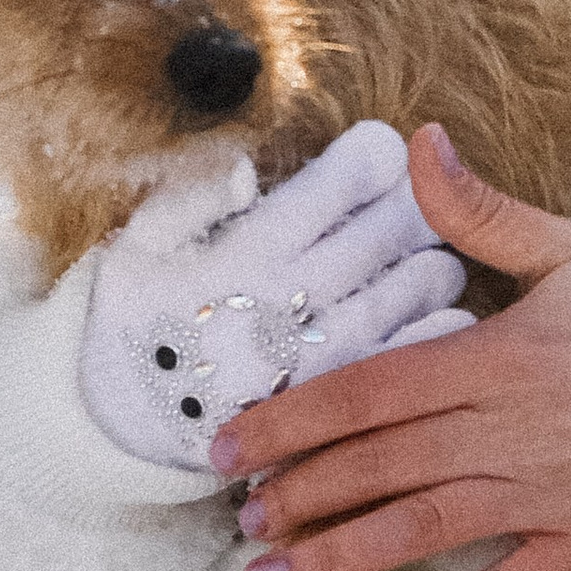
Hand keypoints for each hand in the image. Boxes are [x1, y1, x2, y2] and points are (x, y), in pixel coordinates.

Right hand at [77, 120, 469, 472]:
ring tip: (437, 249)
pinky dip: (434, 332)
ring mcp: (313, 357)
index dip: (370, 157)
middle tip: (419, 197)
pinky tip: (451, 312)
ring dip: (430, 263)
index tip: (382, 148)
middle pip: (380, 235)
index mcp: (246, 253)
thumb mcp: (140, 245)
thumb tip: (245, 169)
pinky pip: (397, 361)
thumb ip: (191, 198)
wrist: (119, 421)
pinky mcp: (327, 409)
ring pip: (402, 295)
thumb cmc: (135, 316)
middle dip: (411, 205)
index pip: (333, 187)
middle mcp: (287, 302)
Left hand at [212, 125, 570, 570]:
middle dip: (299, 493)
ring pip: (422, 532)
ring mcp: (553, 495)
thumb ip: (482, 209)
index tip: (230, 443)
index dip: (294, 419)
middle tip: (234, 521)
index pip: (370, 391)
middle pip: (381, 465)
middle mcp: (514, 431)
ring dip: (339, 560)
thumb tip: (419, 143)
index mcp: (503, 354)